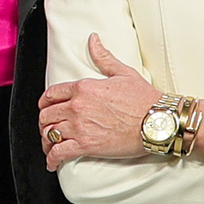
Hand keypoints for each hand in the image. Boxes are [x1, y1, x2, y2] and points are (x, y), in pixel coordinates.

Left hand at [40, 36, 165, 168]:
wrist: (158, 121)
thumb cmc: (145, 99)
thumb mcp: (123, 72)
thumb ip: (103, 57)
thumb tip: (93, 40)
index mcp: (83, 87)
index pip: (52, 94)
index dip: (45, 103)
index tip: (45, 108)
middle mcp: (77, 106)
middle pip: (46, 115)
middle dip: (45, 123)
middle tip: (49, 128)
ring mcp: (79, 126)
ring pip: (49, 133)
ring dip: (46, 141)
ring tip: (49, 146)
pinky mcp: (85, 145)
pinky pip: (58, 153)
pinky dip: (52, 159)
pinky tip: (52, 163)